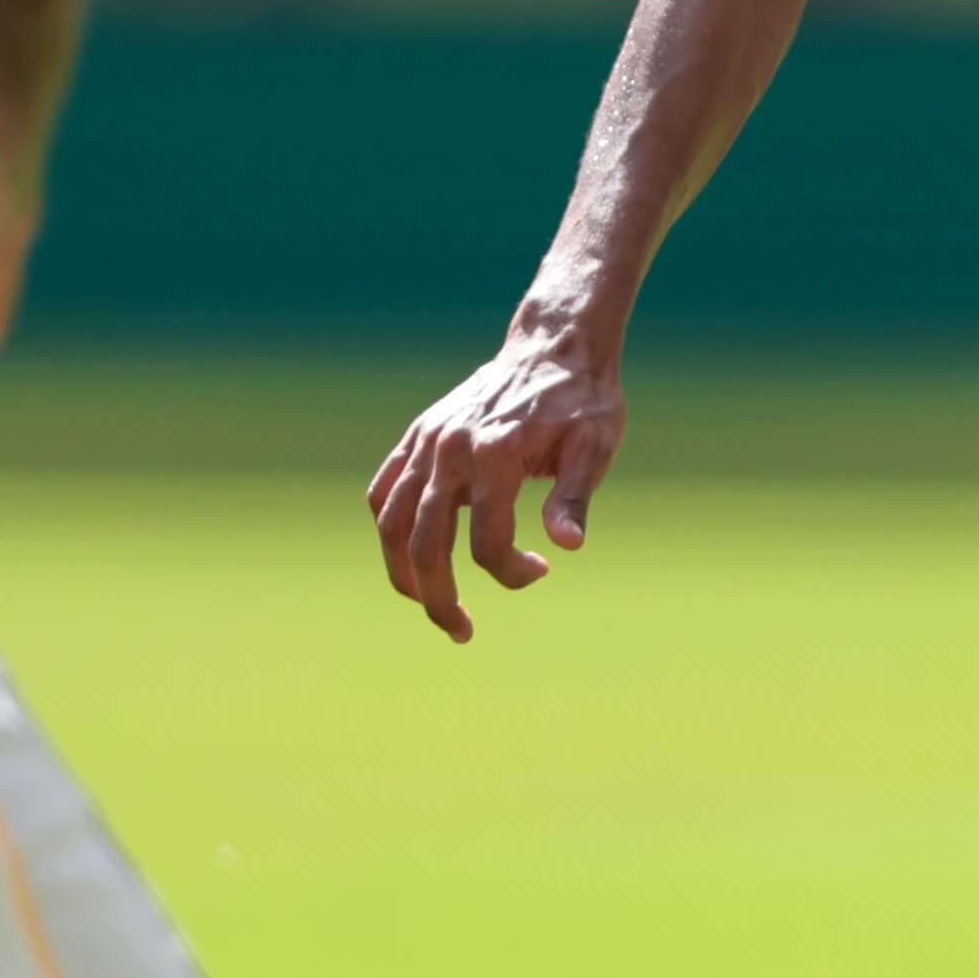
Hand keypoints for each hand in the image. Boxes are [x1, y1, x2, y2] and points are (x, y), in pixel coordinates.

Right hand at [368, 326, 626, 643]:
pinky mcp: (417, 436)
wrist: (554, 346)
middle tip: (462, 631)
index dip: (511, 573)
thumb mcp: (596, 446)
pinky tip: (409, 554)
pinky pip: (382, 490)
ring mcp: (427, 442)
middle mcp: (451, 450)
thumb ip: (575, 497)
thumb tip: (568, 546)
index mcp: (496, 455)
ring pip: (390, 523)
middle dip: (438, 598)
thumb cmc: (582, 401)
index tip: (541, 570)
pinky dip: (387, 527)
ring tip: (428, 604)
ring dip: (403, 573)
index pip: (486, 542)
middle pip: (424, 544)